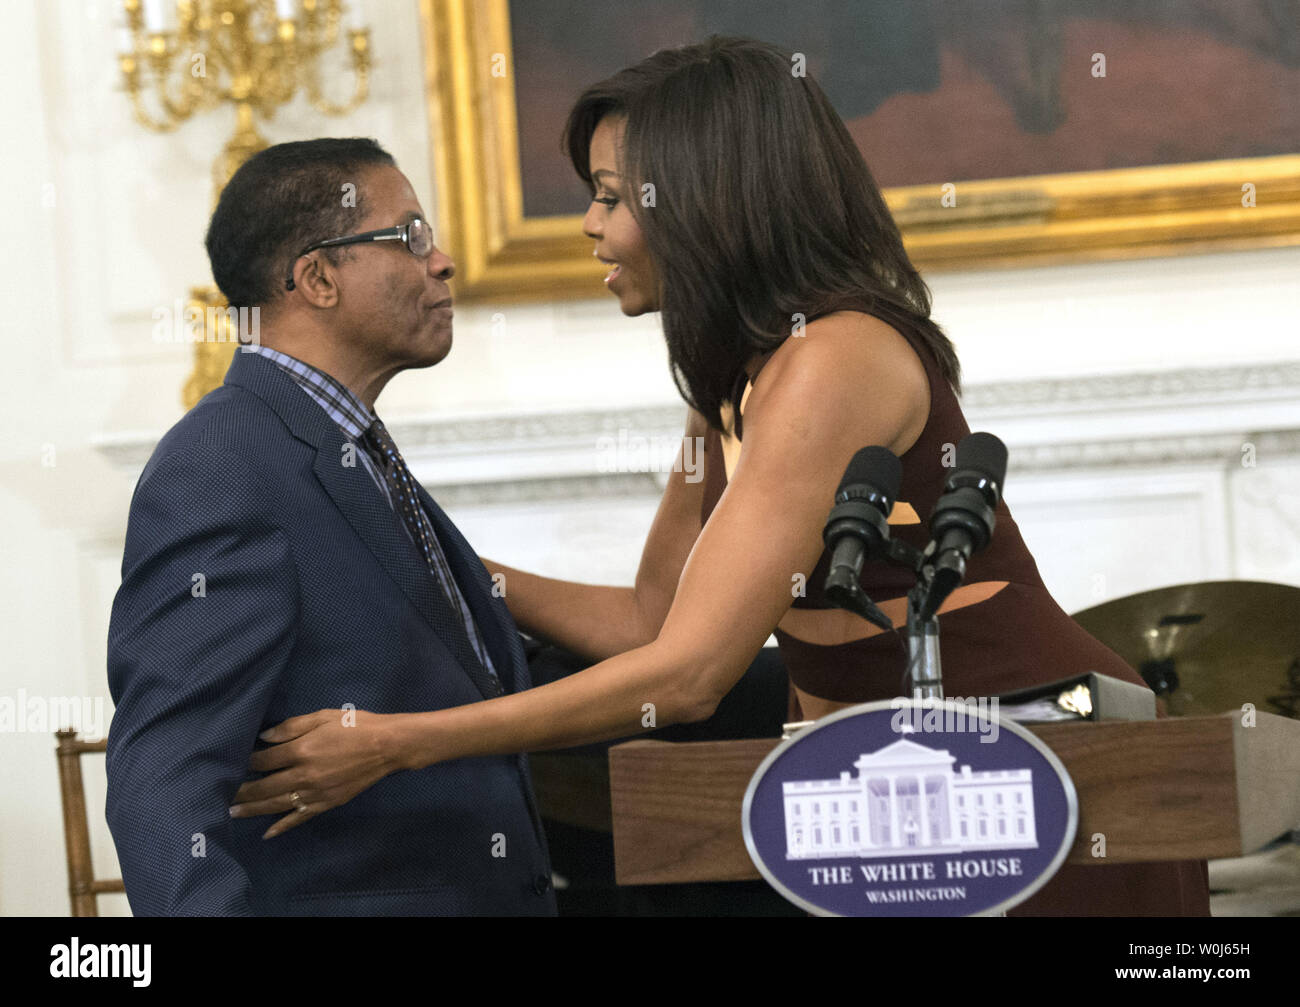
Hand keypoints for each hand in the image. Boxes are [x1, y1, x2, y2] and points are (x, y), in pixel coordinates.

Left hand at [229, 708, 399, 838]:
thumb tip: (263, 738)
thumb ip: (291, 727)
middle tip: (220, 794)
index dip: (245, 761)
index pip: (263, 759)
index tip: (231, 763)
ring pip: (276, 805)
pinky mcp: (326, 804)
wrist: (387, 746)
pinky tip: (267, 833)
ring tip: (233, 812)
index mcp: (301, 750)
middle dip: (241, 790)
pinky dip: (282, 827)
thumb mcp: (322, 716)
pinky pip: (300, 818)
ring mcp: (314, 793)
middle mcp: (303, 775)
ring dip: (253, 809)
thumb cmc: (355, 725)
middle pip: (264, 786)